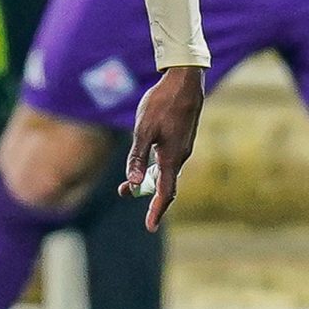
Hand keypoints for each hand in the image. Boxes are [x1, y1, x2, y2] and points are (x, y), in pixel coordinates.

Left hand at [120, 63, 203, 229]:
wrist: (185, 81)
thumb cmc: (161, 103)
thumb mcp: (142, 131)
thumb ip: (137, 158)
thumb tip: (132, 184)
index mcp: (171, 158)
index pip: (165, 192)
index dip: (157, 211)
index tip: (150, 227)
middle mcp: (180, 156)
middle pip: (164, 184)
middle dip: (145, 194)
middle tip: (123, 194)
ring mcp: (183, 147)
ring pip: (165, 172)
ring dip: (148, 180)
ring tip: (127, 183)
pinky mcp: (182, 138)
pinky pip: (168, 161)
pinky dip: (155, 167)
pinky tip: (145, 161)